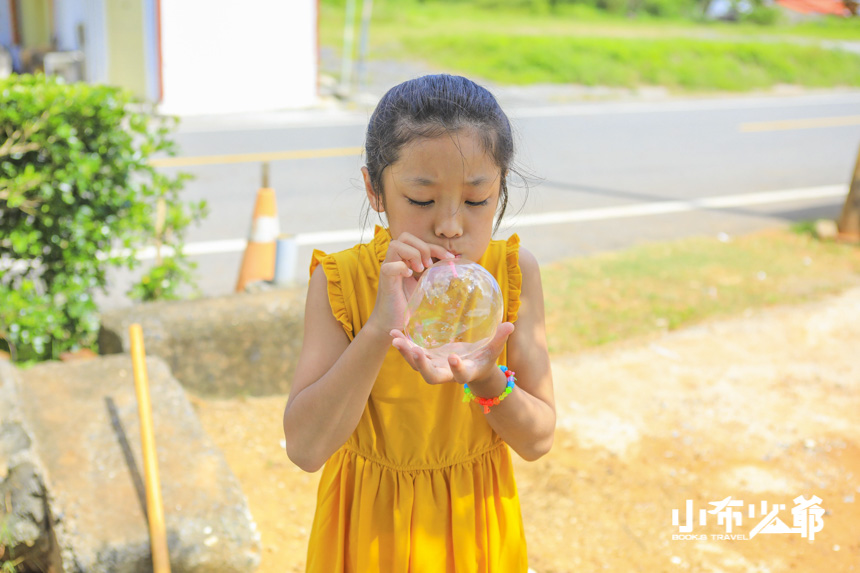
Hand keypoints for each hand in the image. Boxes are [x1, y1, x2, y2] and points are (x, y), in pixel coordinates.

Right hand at [366, 232, 454, 336]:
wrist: (392, 323)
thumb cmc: (409, 305)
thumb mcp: (426, 286)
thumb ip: (435, 274)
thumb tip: (454, 265)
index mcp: (406, 260)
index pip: (420, 242)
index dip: (437, 247)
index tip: (450, 257)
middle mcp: (396, 261)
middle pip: (405, 236)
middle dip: (423, 247)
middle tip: (430, 265)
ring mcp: (389, 269)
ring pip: (395, 244)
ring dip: (412, 254)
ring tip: (419, 269)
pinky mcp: (384, 280)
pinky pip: (389, 266)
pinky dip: (401, 268)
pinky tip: (408, 277)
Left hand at [390, 322, 515, 385]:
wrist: (472, 368)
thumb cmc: (485, 358)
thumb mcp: (493, 349)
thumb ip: (500, 338)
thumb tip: (510, 325)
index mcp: (465, 373)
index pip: (461, 375)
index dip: (457, 369)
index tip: (453, 357)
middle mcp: (447, 374)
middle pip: (431, 376)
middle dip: (422, 366)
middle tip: (415, 352)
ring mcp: (434, 367)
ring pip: (417, 366)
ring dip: (406, 354)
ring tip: (397, 339)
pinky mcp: (426, 360)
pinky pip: (411, 355)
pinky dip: (402, 345)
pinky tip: (393, 332)